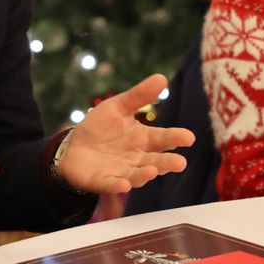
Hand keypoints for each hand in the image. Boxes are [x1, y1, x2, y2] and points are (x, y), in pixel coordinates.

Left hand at [56, 74, 195, 193]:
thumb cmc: (101, 127)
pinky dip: (118, 185)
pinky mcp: (103, 181)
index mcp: (143, 139)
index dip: (176, 138)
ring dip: (145, 175)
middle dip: (167, 163)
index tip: (189, 138)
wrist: (73, 146)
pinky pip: (112, 184)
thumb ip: (139, 96)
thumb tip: (162, 78)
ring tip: (152, 171)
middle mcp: (137, 158)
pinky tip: (124, 185)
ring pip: (137, 175)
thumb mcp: (118, 107)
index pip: (163, 139)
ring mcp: (121, 171)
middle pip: (155, 161)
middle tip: (181, 163)